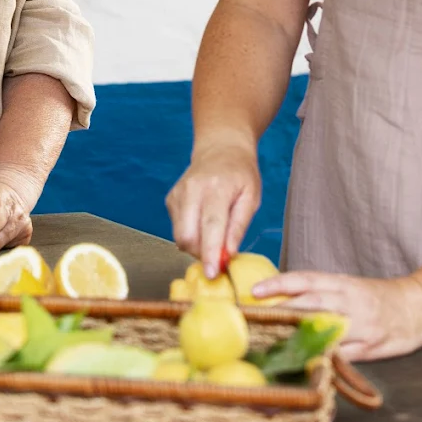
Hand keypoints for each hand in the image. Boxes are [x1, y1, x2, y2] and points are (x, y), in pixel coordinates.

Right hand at [166, 136, 260, 278]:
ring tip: (214, 237)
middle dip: (202, 254)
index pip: (211, 226)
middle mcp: (191, 190)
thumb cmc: (241, 174)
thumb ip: (239, 226)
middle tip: (220, 256)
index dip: (211, 253)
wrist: (220, 148)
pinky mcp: (170, 199)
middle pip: (187, 235)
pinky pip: (178, 229)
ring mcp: (178, 194)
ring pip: (180, 236)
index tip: (213, 273)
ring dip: (197, 246)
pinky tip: (203, 222)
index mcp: (216, 188)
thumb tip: (229, 254)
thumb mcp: (251, 197)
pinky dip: (191, 234)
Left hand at [249, 271, 421, 360]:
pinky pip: (345, 353)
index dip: (281, 283)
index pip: (307, 279)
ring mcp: (362, 324)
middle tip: (258, 314)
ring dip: (302, 333)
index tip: (257, 289)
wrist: (420, 306)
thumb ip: (321, 293)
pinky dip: (326, 355)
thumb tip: (284, 300)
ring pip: (328, 327)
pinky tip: (309, 359)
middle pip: (313, 302)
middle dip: (285, 308)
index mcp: (343, 283)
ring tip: (277, 338)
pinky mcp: (372, 346)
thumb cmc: (378, 297)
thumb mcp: (350, 287)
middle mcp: (351, 301)